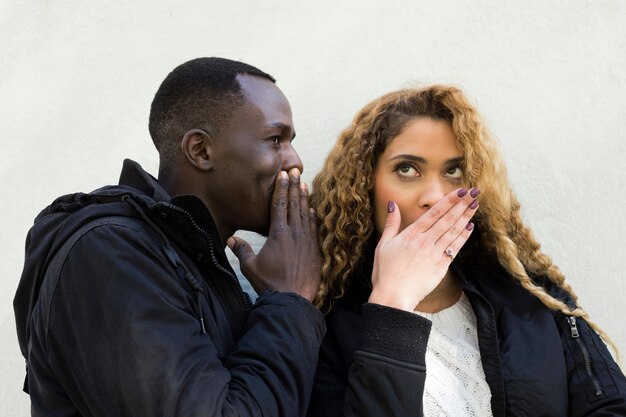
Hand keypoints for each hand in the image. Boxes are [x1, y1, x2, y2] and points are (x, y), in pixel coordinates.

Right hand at [227, 168, 320, 301]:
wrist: (293, 299)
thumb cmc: (270, 283)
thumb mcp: (251, 267)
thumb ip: (242, 251)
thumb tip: (231, 240)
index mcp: (278, 234)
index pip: (279, 205)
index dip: (281, 188)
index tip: (283, 175)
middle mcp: (294, 233)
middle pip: (294, 204)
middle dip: (294, 186)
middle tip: (294, 171)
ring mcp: (307, 241)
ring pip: (306, 214)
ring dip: (304, 198)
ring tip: (303, 184)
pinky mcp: (315, 250)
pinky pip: (314, 228)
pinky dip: (313, 217)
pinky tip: (312, 210)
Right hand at [368, 188, 478, 311]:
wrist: (394, 296)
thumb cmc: (385, 272)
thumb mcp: (383, 245)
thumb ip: (391, 224)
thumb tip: (393, 205)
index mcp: (411, 234)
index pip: (434, 213)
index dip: (449, 200)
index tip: (461, 191)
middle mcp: (425, 241)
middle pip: (447, 219)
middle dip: (462, 204)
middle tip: (475, 192)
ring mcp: (434, 254)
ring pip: (453, 231)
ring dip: (466, 217)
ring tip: (475, 205)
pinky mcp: (441, 266)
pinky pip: (455, 248)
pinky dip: (463, 237)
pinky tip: (470, 228)